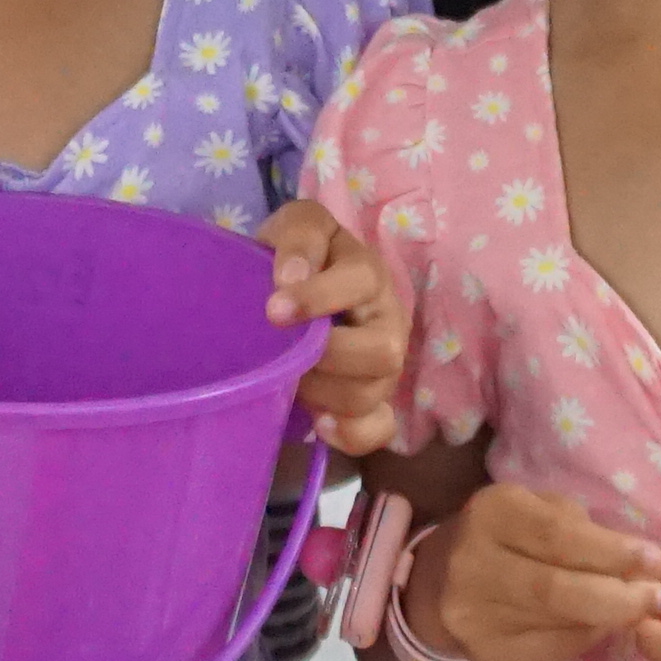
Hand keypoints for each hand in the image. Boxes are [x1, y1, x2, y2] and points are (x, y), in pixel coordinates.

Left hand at [259, 197, 404, 458]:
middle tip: (286, 354)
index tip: (273, 310)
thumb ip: (299, 237)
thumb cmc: (296, 257)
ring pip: (372, 394)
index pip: (360, 282)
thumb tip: (291, 277)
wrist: (290, 288)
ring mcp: (384, 367)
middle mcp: (387, 321)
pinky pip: (377, 430)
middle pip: (383, 352)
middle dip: (328, 357)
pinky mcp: (375, 402)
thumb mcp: (294, 226)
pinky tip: (319, 423)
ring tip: (291, 379)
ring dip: (325, 393)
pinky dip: (350, 434)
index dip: (318, 297)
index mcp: (368, 273)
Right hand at [415, 479, 660, 660]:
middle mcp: (473, 564)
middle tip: (657, 598)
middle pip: (555, 588)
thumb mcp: (536, 510)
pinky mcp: (486, 653)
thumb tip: (639, 564)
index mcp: (491, 513)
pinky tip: (602, 628)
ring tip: (639, 611)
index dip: (609, 551)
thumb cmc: (509, 536)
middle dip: (617, 596)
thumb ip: (580, 529)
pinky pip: (551, 652)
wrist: (442, 584)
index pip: (556, 536)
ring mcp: (474, 615)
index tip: (654, 560)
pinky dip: (586, 640)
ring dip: (609, 620)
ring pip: (557, 624)